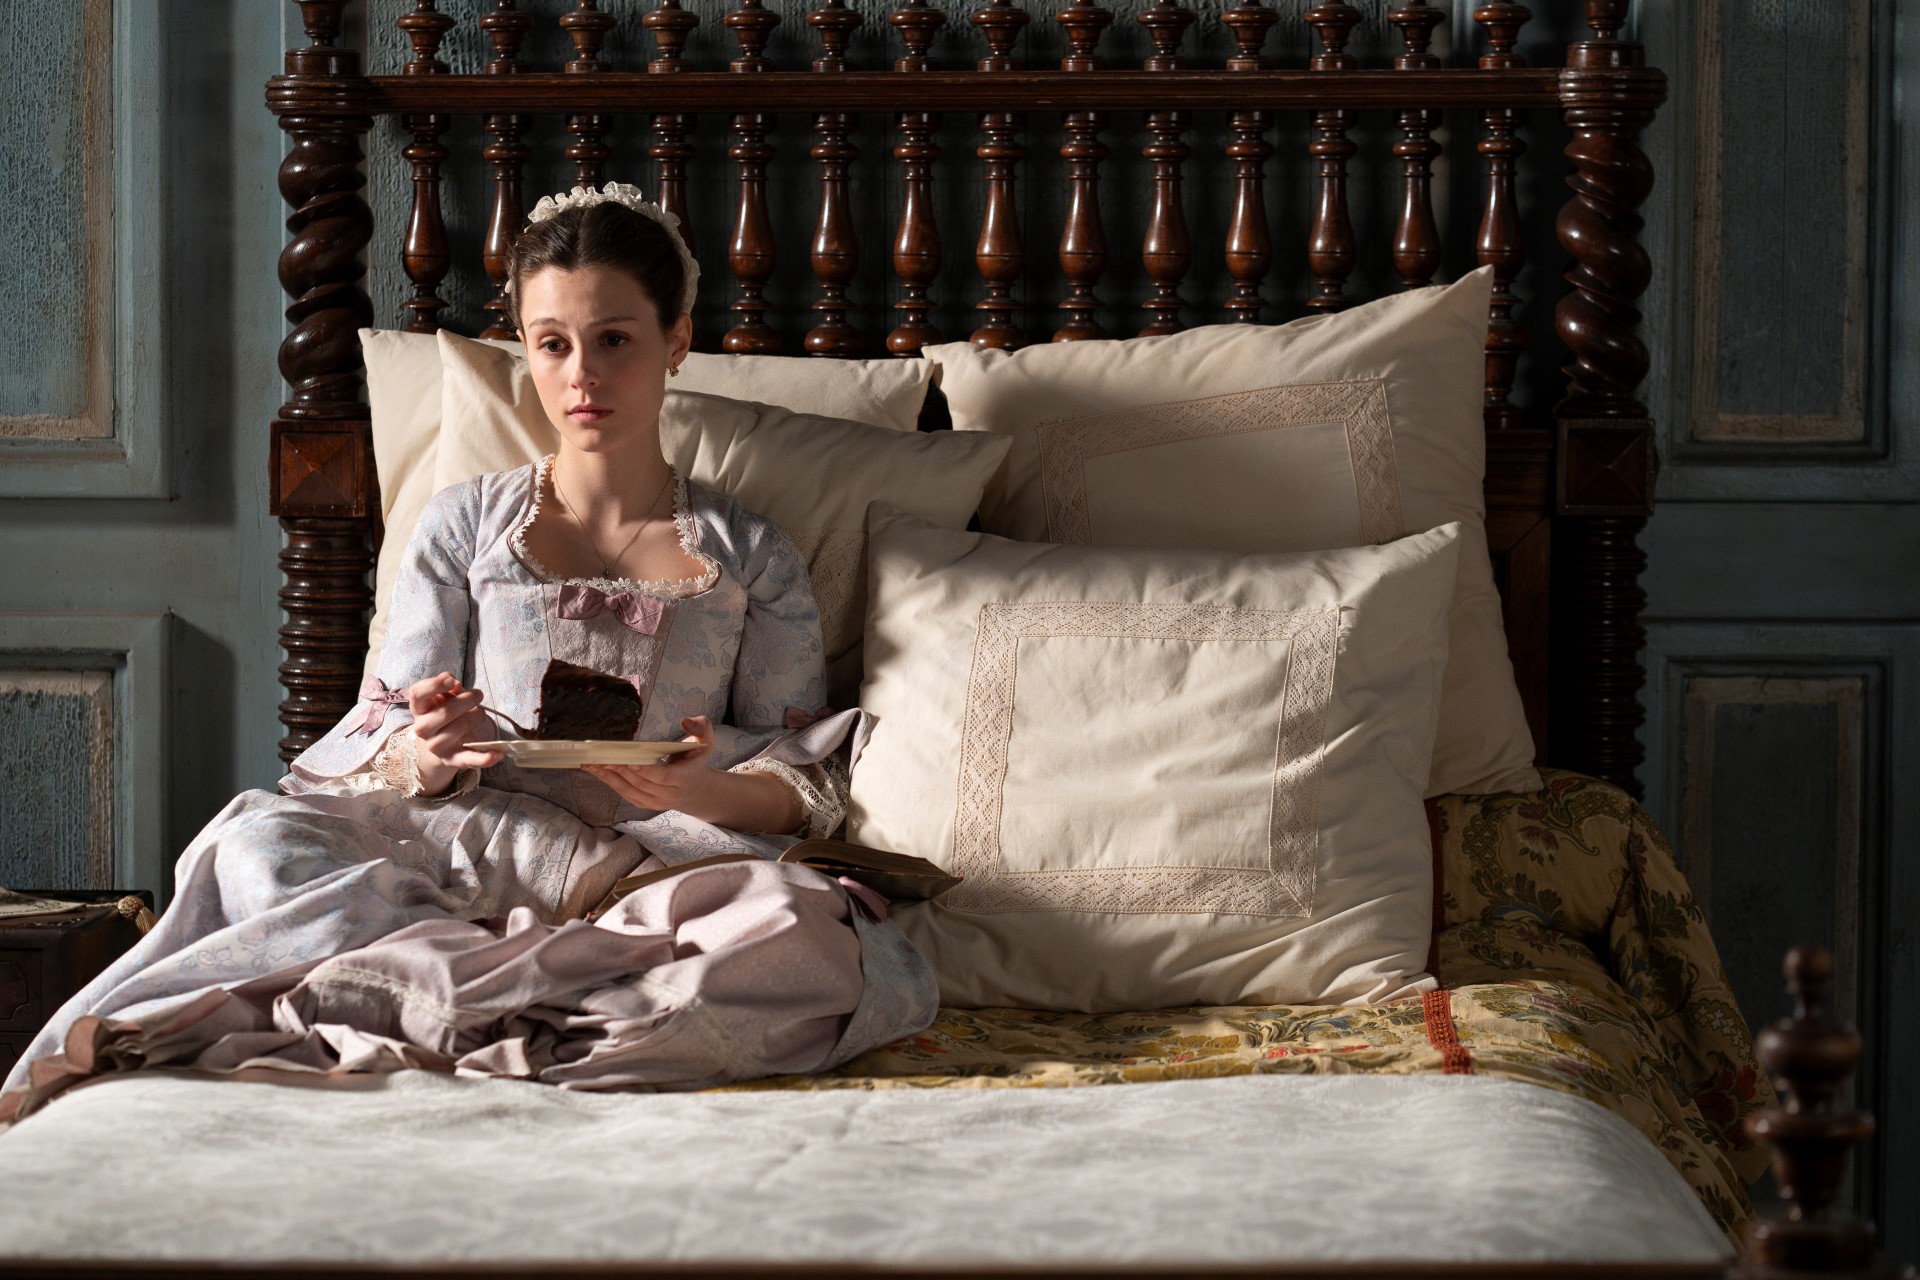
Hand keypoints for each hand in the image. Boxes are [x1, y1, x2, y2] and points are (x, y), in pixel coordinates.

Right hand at [407, 672, 502, 794]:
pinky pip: (469, 760)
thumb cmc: (443, 712)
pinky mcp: (452, 759)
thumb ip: (448, 688)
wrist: (440, 743)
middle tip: (478, 694)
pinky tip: (498, 753)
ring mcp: (436, 746)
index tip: (452, 680)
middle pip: (445, 713)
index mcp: (419, 709)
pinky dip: (485, 758)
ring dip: (476, 717)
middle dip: (467, 701)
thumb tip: (456, 684)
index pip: (417, 694)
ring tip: (480, 713)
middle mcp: (422, 728)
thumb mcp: (443, 698)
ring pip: (460, 729)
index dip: (434, 685)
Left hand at [583, 715, 717, 813]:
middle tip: (602, 756)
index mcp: (683, 778)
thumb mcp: (706, 741)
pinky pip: (623, 793)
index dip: (646, 771)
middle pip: (641, 783)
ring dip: (608, 777)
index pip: (663, 777)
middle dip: (620, 770)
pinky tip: (595, 769)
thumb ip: (701, 726)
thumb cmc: (695, 760)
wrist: (694, 788)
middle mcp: (669, 795)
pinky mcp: (643, 803)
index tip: (630, 760)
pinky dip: (608, 781)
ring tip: (591, 763)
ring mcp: (655, 802)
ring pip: (629, 791)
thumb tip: (684, 720)